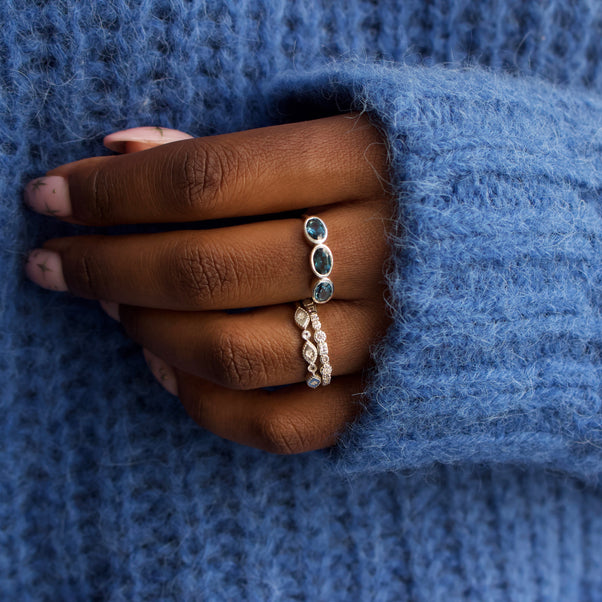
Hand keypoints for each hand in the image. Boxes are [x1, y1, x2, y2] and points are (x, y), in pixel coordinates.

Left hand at [24, 114, 391, 453]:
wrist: (527, 245)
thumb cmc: (420, 175)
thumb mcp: (341, 130)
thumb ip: (229, 148)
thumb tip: (121, 154)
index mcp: (368, 163)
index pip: (205, 180)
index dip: (112, 191)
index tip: (50, 194)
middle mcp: (380, 252)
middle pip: (206, 270)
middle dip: (106, 265)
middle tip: (54, 260)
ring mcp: (388, 336)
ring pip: (235, 352)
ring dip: (149, 330)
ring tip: (112, 307)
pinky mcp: (388, 396)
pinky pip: (280, 424)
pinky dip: (206, 404)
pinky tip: (164, 369)